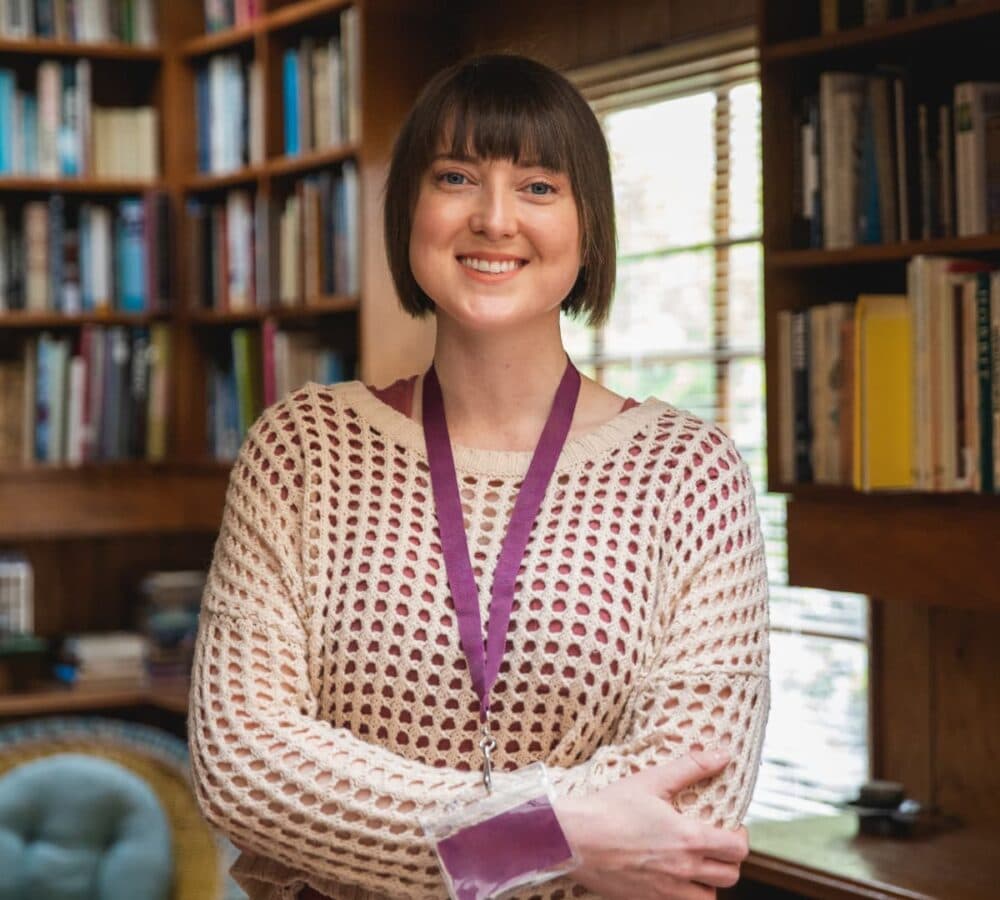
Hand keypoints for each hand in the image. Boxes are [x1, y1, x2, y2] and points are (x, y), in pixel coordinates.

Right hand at [554, 751, 748, 899]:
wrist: (573, 838)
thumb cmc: (610, 807)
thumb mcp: (652, 780)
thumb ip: (691, 767)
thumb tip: (722, 754)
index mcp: (689, 838)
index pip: (737, 849)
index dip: (739, 837)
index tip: (729, 827)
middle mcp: (683, 870)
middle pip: (729, 876)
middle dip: (728, 860)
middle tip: (714, 845)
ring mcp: (665, 891)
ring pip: (708, 898)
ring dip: (708, 883)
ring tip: (696, 865)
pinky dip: (683, 895)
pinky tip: (670, 878)